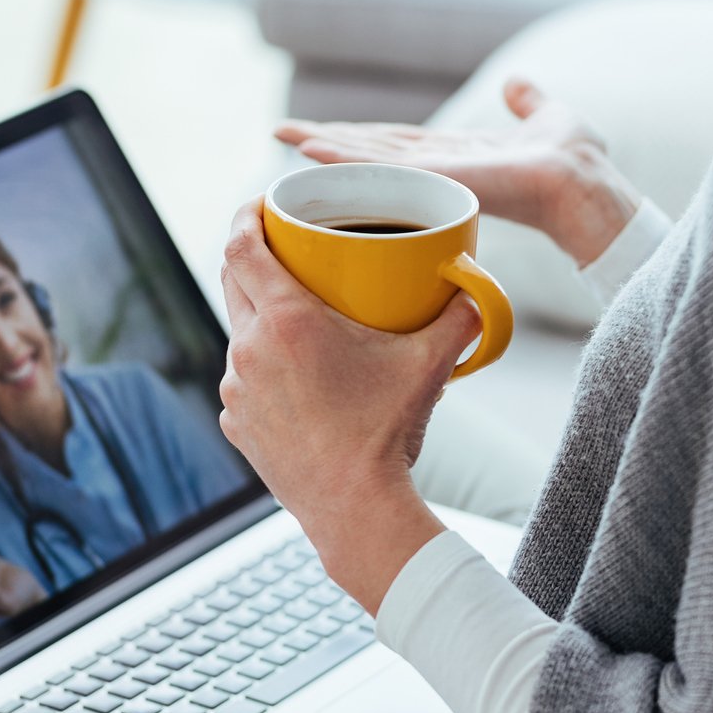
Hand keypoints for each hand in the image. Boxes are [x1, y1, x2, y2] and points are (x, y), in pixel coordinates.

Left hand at [218, 199, 462, 610]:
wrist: (355, 510)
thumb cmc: (388, 434)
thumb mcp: (428, 366)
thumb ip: (459, 317)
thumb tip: (479, 288)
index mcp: (287, 321)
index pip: (240, 245)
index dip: (244, 214)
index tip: (260, 202)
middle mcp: (248, 348)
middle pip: (233, 280)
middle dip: (253, 256)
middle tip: (284, 247)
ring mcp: (236, 389)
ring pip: (240, 331)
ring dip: (261, 316)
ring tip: (299, 318)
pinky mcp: (236, 422)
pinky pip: (243, 377)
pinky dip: (263, 366)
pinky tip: (296, 376)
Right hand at [276, 77, 641, 265]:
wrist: (585, 182)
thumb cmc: (575, 162)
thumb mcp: (547, 117)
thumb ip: (527, 102)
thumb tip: (516, 83)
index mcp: (457, 154)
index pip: (397, 143)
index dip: (359, 136)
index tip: (323, 130)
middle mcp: (438, 167)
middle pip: (370, 151)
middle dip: (326, 142)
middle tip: (280, 131)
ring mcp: (435, 175)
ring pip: (367, 159)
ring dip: (324, 148)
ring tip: (283, 135)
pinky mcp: (436, 178)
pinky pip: (382, 167)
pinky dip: (344, 159)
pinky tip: (312, 149)